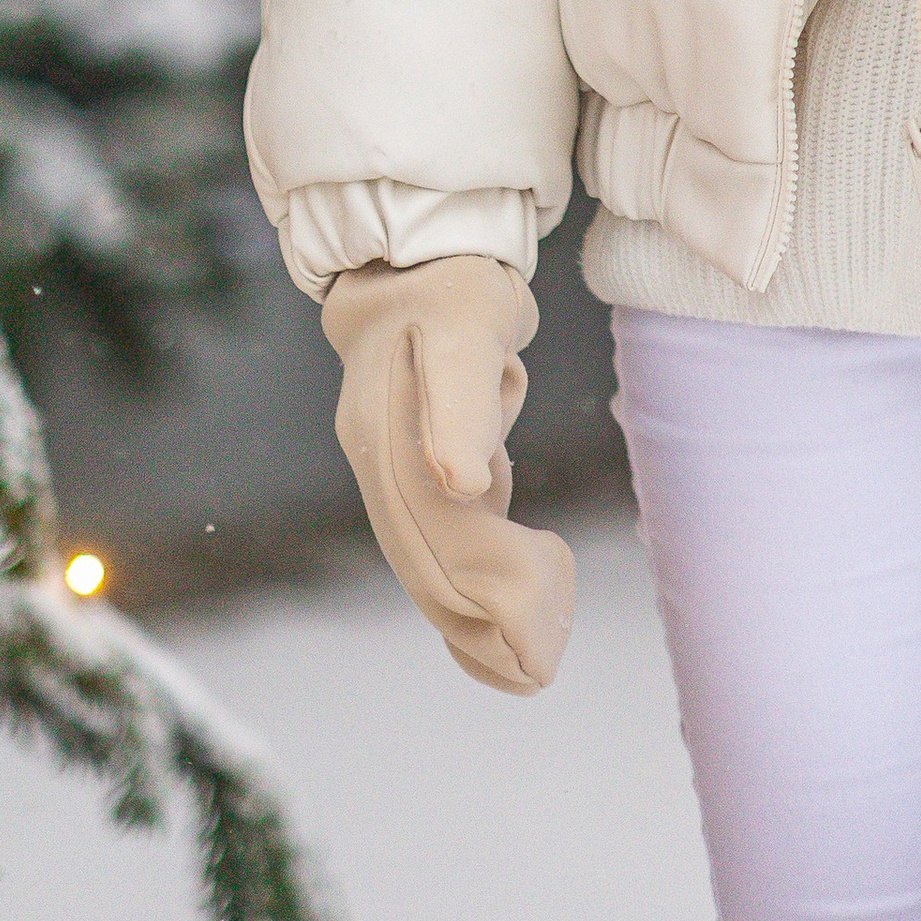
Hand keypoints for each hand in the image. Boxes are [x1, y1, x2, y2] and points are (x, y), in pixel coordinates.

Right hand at [322, 257, 575, 693]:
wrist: (417, 250)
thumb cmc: (449, 284)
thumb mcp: (461, 327)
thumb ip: (460, 402)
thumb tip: (463, 484)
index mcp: (386, 441)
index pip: (436, 540)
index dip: (485, 595)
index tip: (534, 642)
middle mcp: (380, 464)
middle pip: (428, 564)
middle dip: (482, 623)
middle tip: (539, 670)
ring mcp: (392, 468)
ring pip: (430, 563)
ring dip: (476, 617)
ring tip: (529, 665)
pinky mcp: (414, 468)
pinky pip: (439, 544)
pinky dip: (471, 586)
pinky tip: (508, 614)